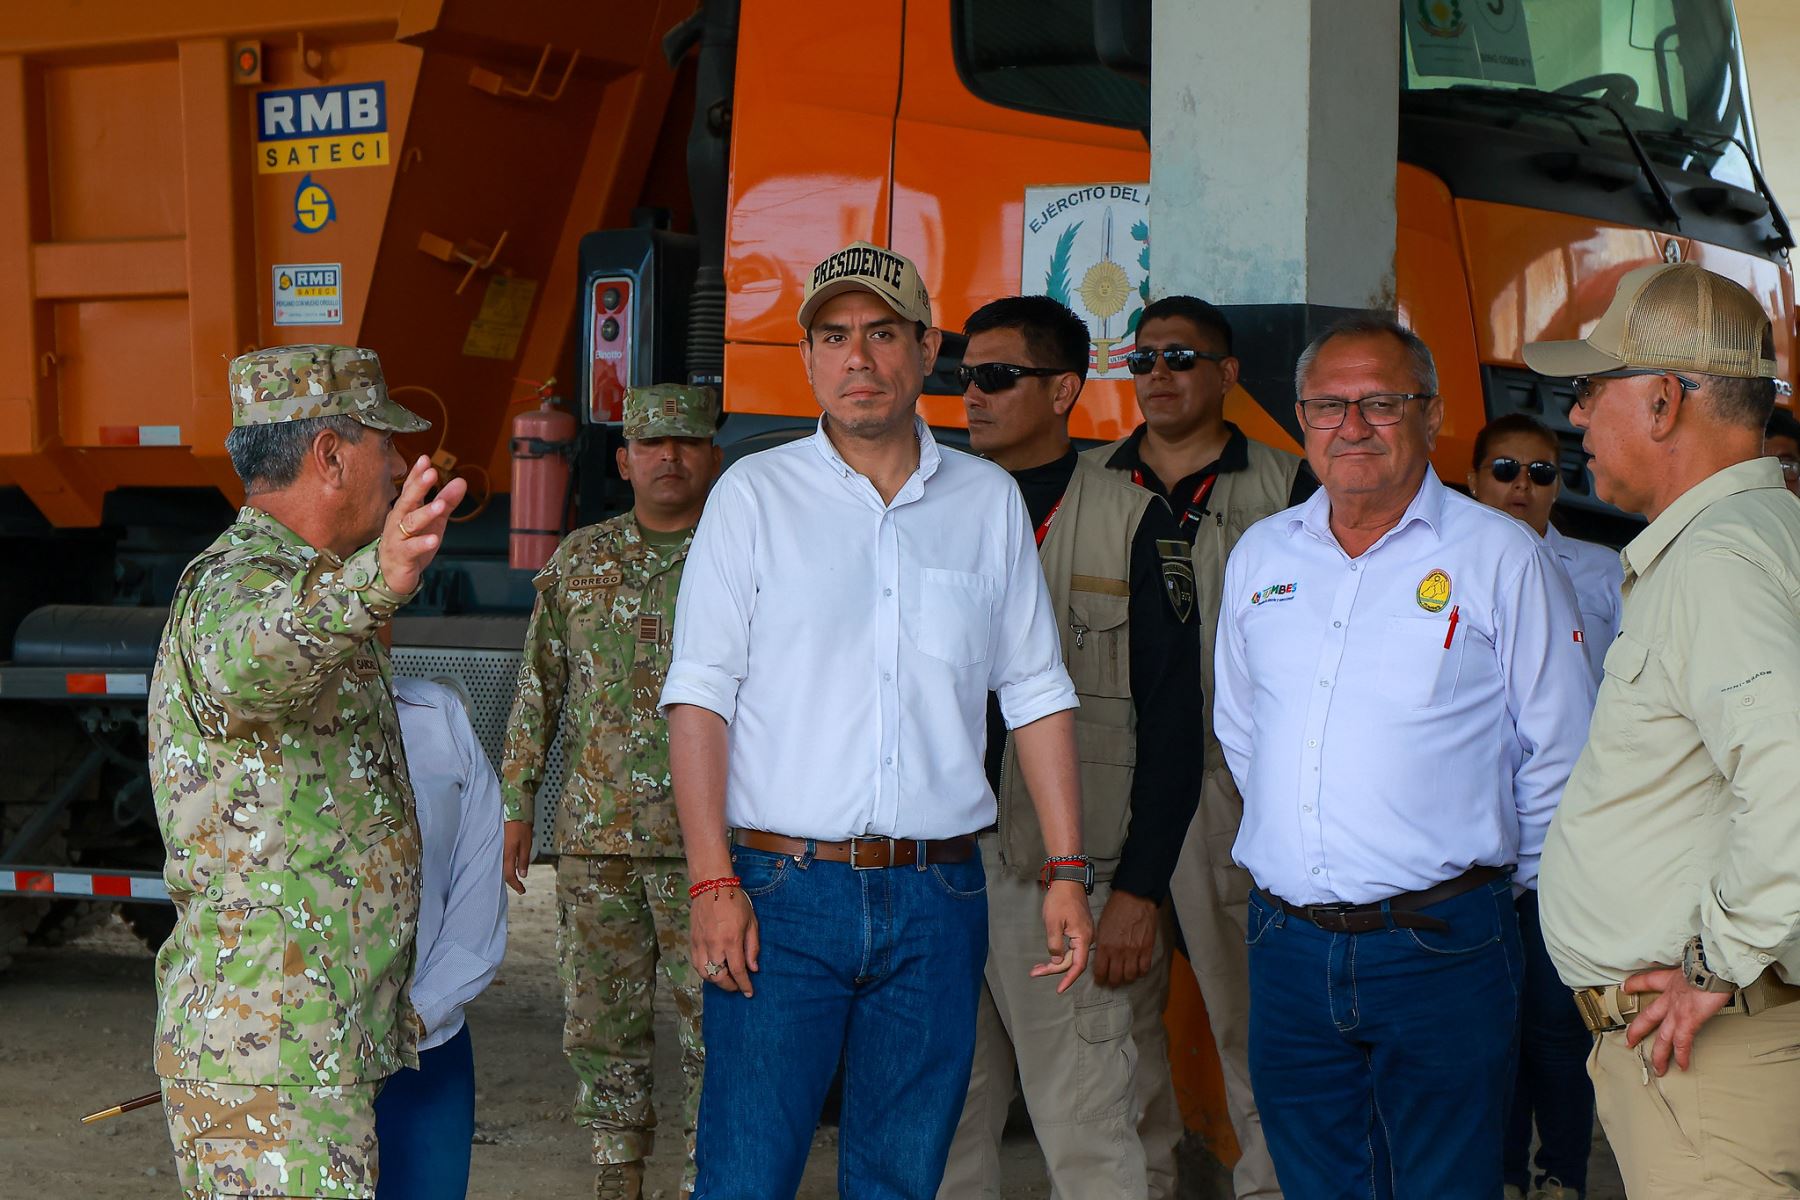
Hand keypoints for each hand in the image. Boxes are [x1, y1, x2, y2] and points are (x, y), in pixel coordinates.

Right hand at [379, 457, 468, 594]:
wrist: (393, 576)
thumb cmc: (412, 544)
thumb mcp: (434, 522)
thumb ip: (446, 502)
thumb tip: (461, 481)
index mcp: (405, 510)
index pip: (410, 488)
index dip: (416, 474)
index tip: (425, 459)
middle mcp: (398, 521)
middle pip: (407, 501)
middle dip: (419, 486)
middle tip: (431, 473)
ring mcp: (397, 538)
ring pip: (409, 523)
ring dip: (425, 513)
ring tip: (440, 505)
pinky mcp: (401, 556)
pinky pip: (411, 549)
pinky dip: (422, 543)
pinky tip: (434, 539)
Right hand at [501, 821, 532, 894]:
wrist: (512, 810)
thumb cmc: (521, 826)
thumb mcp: (526, 844)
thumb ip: (523, 860)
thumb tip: (522, 875)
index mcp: (507, 855)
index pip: (509, 875)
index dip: (515, 885)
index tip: (522, 891)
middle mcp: (498, 853)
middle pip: (501, 873)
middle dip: (509, 881)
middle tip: (518, 886)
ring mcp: (495, 848)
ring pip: (498, 866)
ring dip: (505, 873)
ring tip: (513, 877)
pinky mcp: (495, 844)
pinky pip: (496, 858)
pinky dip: (501, 864)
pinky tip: (505, 865)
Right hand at [690, 885, 759, 996]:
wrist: (711, 885)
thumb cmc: (735, 901)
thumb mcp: (751, 922)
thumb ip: (752, 947)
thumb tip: (753, 968)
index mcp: (731, 940)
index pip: (738, 971)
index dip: (744, 985)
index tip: (749, 993)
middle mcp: (714, 945)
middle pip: (718, 977)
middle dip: (729, 986)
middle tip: (738, 985)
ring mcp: (701, 943)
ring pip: (704, 973)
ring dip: (715, 980)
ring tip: (726, 978)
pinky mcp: (692, 940)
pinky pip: (696, 963)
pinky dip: (705, 971)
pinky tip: (713, 969)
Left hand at [1030, 880, 1094, 993]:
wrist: (1067, 880)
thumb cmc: (1060, 899)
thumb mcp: (1053, 923)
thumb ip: (1055, 945)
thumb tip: (1057, 961)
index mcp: (1083, 938)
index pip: (1078, 965)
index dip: (1068, 979)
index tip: (1059, 990)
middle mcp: (1087, 938)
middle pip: (1072, 961)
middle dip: (1054, 969)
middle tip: (1035, 972)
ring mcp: (1084, 934)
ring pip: (1071, 955)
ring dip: (1055, 963)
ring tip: (1037, 968)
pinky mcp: (1079, 930)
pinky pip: (1072, 948)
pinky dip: (1059, 954)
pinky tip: (1050, 957)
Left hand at [1093, 889, 1157, 987]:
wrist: (1135, 897)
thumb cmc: (1116, 908)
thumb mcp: (1101, 926)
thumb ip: (1101, 944)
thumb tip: (1101, 958)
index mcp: (1104, 945)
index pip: (1100, 971)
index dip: (1100, 979)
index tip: (1100, 980)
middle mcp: (1118, 951)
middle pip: (1116, 978)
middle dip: (1113, 982)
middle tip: (1112, 981)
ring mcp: (1134, 951)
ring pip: (1130, 976)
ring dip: (1127, 979)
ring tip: (1125, 976)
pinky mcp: (1147, 948)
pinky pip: (1144, 969)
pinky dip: (1141, 972)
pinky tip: (1138, 969)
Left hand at [1622, 966, 1734, 1073]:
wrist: (1711, 965)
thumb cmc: (1709, 962)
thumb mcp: (1695, 961)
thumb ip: (1694, 965)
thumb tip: (1704, 963)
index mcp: (1671, 980)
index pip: (1648, 981)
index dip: (1635, 984)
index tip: (1625, 988)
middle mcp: (1670, 998)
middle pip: (1648, 1017)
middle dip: (1637, 1031)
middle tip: (1628, 1041)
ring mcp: (1677, 1012)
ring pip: (1663, 1038)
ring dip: (1659, 1055)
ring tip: (1656, 1069)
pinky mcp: (1688, 1021)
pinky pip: (1682, 1043)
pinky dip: (1682, 1056)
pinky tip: (1682, 1066)